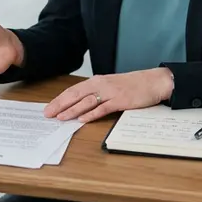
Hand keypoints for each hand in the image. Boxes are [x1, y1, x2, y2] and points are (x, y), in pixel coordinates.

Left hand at [44, 68, 173, 122]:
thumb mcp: (110, 86)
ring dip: (72, 110)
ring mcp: (110, 93)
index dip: (59, 99)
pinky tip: (82, 119)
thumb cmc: (132, 85)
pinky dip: (92, 114)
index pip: (73, 90)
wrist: (154, 81)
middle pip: (75, 95)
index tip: (48, 107)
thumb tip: (80, 105)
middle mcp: (101, 85)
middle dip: (60, 105)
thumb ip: (96, 93)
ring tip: (60, 118)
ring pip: (86, 102)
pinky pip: (103, 108)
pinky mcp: (121, 101)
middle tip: (48, 114)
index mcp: (97, 81)